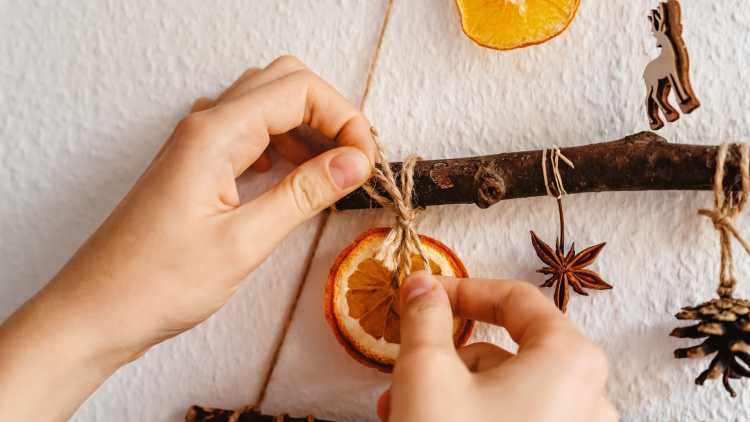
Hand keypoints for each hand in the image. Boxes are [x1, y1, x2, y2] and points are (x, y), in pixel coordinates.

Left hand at [0, 55, 375, 419]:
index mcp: (215, 134)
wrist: (96, 310)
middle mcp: (205, 125)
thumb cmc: (158, 283)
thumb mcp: (243, 242)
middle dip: (330, 113)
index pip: (298, 89)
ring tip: (335, 173)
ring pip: (268, 104)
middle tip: (355, 160)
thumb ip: (304, 194)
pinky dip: (285, 145)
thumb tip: (356, 162)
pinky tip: (296, 179)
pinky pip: (251, 133)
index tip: (366, 163)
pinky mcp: (198, 164)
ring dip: (309, 128)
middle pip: (284, 82)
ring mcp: (199, 142)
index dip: (344, 119)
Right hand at [377, 272, 617, 421]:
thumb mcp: (427, 374)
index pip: (515, 299)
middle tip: (405, 370)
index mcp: (570, 360)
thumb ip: (425, 318)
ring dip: (453, 390)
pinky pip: (517, 419)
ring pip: (507, 390)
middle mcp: (589, 395)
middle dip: (448, 357)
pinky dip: (476, 416)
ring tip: (404, 410)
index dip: (462, 290)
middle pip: (508, 350)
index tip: (422, 295)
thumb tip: (421, 283)